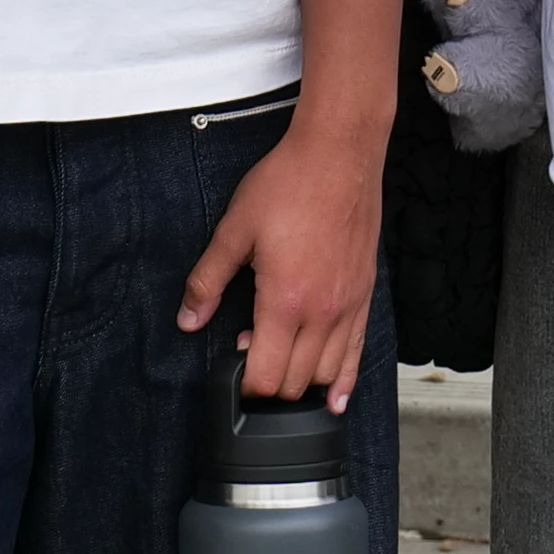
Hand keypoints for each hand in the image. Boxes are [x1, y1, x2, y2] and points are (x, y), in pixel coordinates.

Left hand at [180, 115, 381, 407]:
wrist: (339, 154)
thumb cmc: (288, 184)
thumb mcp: (234, 229)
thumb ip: (208, 280)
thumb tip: (188, 319)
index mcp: (285, 301)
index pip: (265, 374)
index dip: (244, 387)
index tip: (232, 379)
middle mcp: (322, 313)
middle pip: (295, 383)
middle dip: (269, 387)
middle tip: (249, 363)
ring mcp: (348, 306)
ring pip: (327, 374)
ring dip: (302, 385)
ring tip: (282, 373)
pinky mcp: (364, 295)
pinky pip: (357, 352)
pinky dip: (345, 380)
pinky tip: (336, 399)